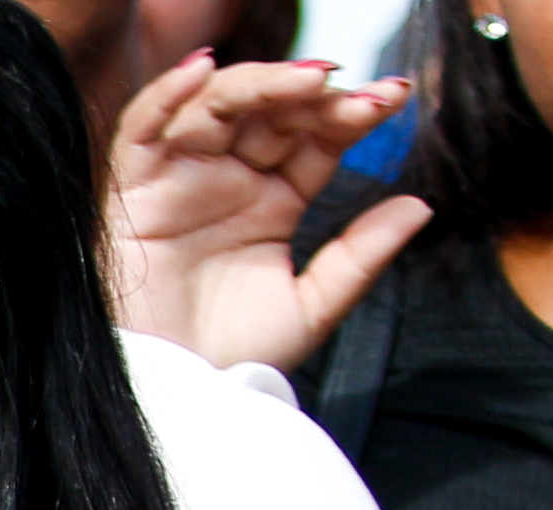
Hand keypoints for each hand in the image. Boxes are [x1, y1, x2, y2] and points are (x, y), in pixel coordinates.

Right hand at [108, 51, 432, 373]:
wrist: (170, 396)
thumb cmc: (228, 359)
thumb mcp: (312, 306)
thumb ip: (361, 255)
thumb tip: (420, 205)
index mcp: (271, 203)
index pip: (316, 137)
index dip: (354, 112)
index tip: (396, 97)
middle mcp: (228, 182)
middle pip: (272, 111)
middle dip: (318, 95)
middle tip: (360, 96)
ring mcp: (180, 182)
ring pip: (218, 107)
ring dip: (263, 83)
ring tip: (311, 80)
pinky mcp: (132, 193)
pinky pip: (142, 130)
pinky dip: (165, 95)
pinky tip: (202, 70)